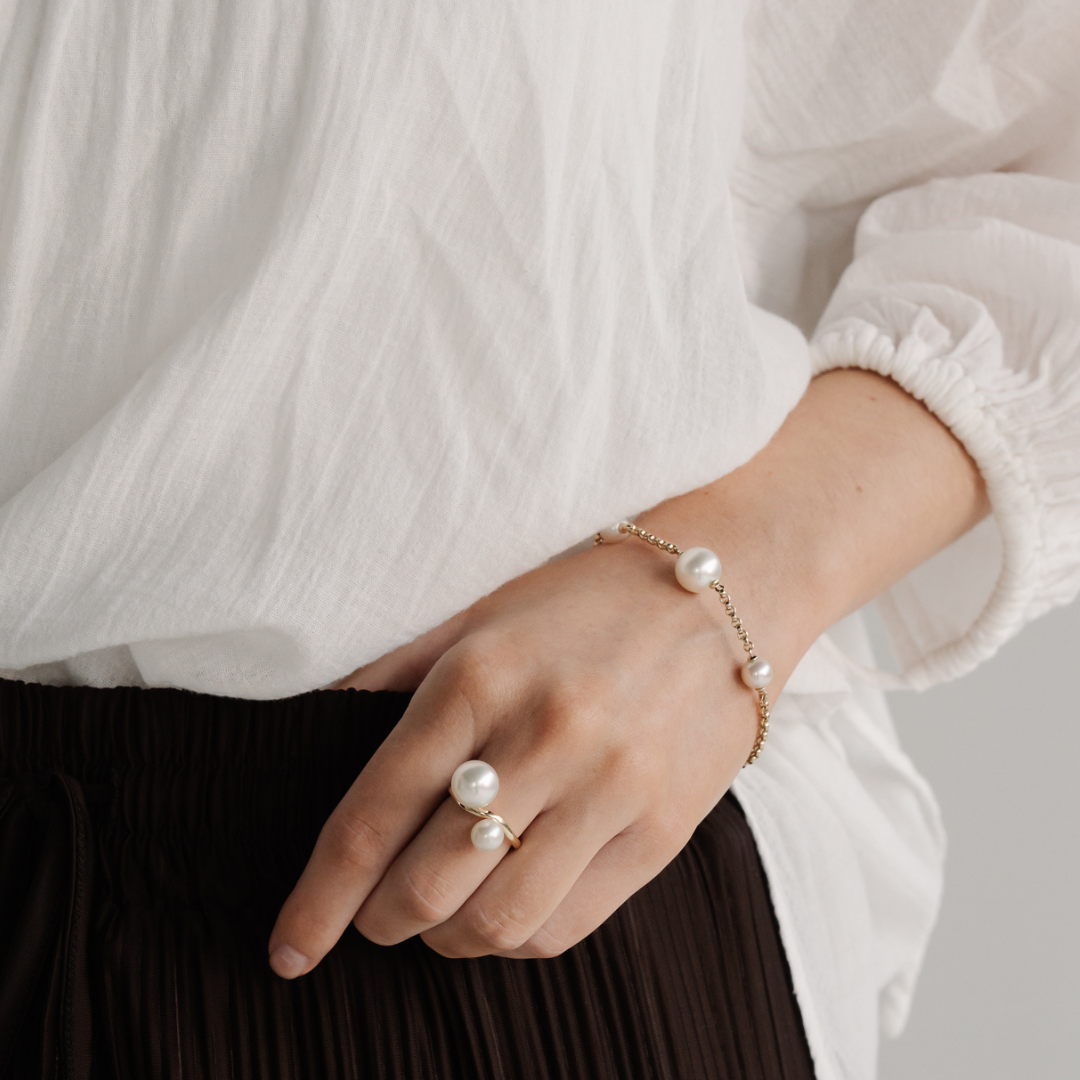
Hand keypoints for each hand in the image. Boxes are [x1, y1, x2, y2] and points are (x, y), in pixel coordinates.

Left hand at [268, 528, 788, 974]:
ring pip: (497, 924)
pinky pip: (567, 927)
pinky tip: (503, 908)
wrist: (726, 589)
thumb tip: (318, 719)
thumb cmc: (586, 598)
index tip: (289, 948)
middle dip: (378, 923)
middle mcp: (542, 737)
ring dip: (447, 939)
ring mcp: (610, 789)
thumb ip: (396, 669)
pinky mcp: (662, 831)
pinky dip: (515, 938)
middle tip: (372, 916)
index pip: (373, 816)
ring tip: (439, 915)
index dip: (318, 899)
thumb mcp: (482, 610)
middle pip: (426, 886)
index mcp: (477, 679)